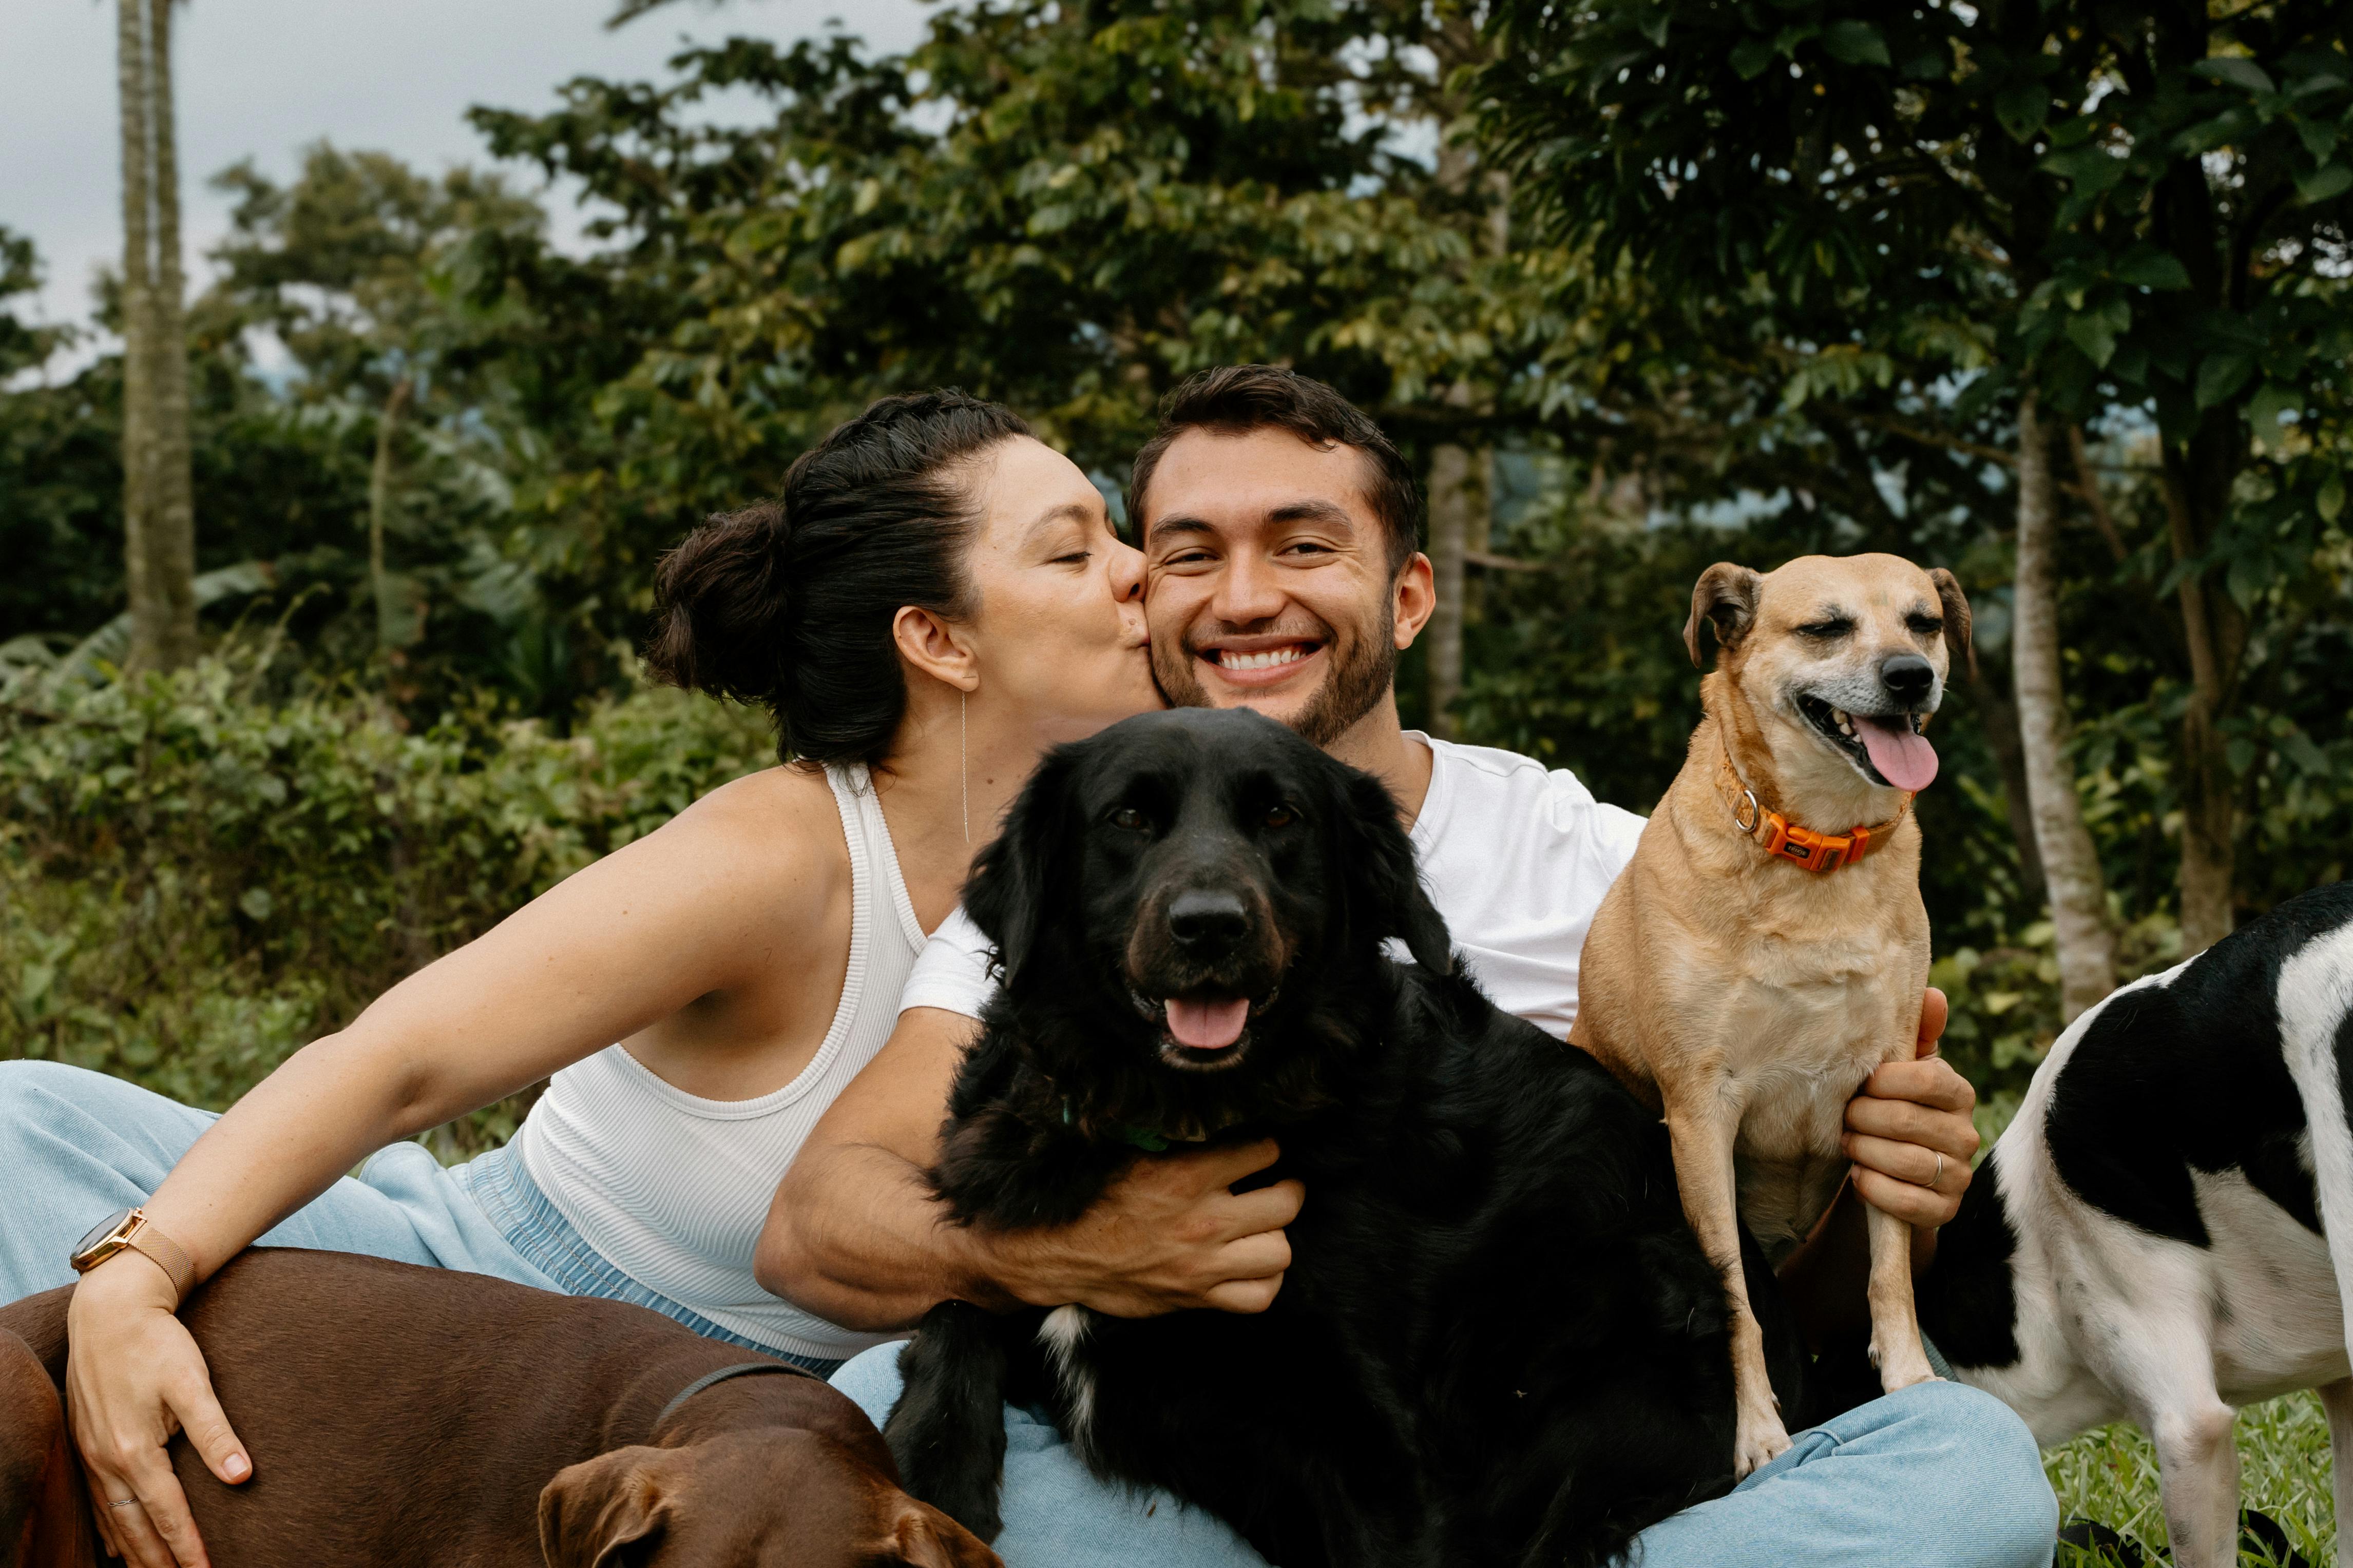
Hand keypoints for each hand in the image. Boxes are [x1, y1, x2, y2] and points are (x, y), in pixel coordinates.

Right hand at [64, 1254, 250, 1567]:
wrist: (111, 1310)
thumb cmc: (158, 1343)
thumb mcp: (193, 1383)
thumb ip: (216, 1431)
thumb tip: (241, 1475)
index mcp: (136, 1451)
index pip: (167, 1514)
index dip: (188, 1548)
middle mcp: (107, 1461)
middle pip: (135, 1529)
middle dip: (159, 1562)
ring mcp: (91, 1454)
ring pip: (112, 1520)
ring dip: (133, 1552)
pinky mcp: (85, 1443)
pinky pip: (97, 1502)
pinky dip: (109, 1529)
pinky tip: (117, 1545)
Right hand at [1000, 1139, 1303, 1317]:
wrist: (1061, 1254)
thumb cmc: (1094, 1199)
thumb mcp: (1131, 1153)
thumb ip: (1177, 1138)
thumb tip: (1213, 1113)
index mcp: (1185, 1175)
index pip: (1263, 1151)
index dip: (1265, 1147)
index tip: (1257, 1149)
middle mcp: (1202, 1221)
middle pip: (1286, 1203)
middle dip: (1285, 1188)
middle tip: (1272, 1183)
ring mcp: (1204, 1265)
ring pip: (1280, 1251)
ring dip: (1276, 1235)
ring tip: (1262, 1224)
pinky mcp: (1198, 1297)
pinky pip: (1260, 1297)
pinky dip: (1265, 1281)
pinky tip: (1252, 1263)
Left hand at [1841, 986, 1978, 1229]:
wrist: (1882, 1174)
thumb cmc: (1884, 1108)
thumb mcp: (1894, 1071)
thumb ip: (1913, 1033)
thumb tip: (1933, 993)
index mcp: (1957, 1092)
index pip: (1928, 1079)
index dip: (1884, 1082)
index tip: (1859, 1084)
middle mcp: (1966, 1134)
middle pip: (1907, 1121)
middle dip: (1862, 1119)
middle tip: (1843, 1117)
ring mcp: (1959, 1175)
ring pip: (1908, 1162)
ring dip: (1865, 1152)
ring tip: (1847, 1144)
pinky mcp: (1945, 1211)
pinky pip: (1910, 1202)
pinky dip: (1875, 1189)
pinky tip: (1858, 1177)